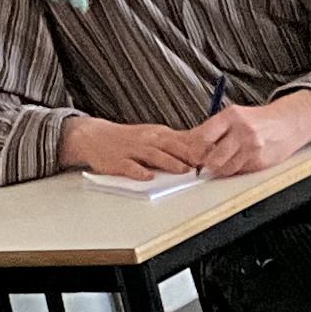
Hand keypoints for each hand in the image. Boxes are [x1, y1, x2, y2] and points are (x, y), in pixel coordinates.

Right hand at [63, 116, 204, 181]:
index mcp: (159, 134)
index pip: (183, 139)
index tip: (215, 154)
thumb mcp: (153, 136)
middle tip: (206, 164)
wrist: (94, 136)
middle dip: (190, 155)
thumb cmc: (128, 139)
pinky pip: (130, 167)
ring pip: (154, 156)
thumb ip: (174, 143)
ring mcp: (133, 150)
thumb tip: (200, 149)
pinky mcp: (118, 161)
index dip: (200, 147)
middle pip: (172, 146)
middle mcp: (148, 140)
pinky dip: (139, 172)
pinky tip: (148, 177)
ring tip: (184, 171)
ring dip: (170, 163)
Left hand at [178, 93, 310, 177]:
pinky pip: (238, 172)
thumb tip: (189, 145)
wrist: (286, 123)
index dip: (194, 150)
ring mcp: (252, 147)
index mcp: (231, 116)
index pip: (202, 137)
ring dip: (220, 168)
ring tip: (224, 160)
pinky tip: (240, 160)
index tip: (193, 154)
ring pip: (224, 169)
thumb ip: (214, 129)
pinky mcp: (259, 161)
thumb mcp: (234, 116)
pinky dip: (235, 169)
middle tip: (206, 162)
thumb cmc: (256, 121)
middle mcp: (241, 130)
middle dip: (206, 163)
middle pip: (211, 158)